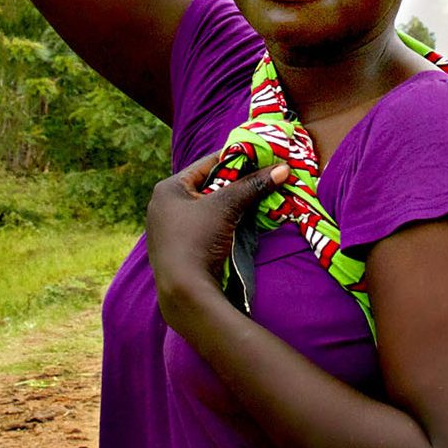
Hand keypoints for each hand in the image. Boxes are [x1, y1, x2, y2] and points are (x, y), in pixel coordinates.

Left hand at [145, 153, 288, 326]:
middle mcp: (164, 205)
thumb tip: (283, 169)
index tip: (261, 156)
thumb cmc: (197, 240)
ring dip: (234, 203)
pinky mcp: (180, 247)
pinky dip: (226, 221)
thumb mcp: (226, 207)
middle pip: (209, 185)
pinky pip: (207, 225)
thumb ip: (252, 186)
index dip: (236, 158)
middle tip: (264, 177)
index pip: (207, 164)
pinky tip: (244, 221)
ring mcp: (171, 228)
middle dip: (238, 183)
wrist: (184, 291)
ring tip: (260, 197)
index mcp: (168, 189)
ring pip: (209, 206)